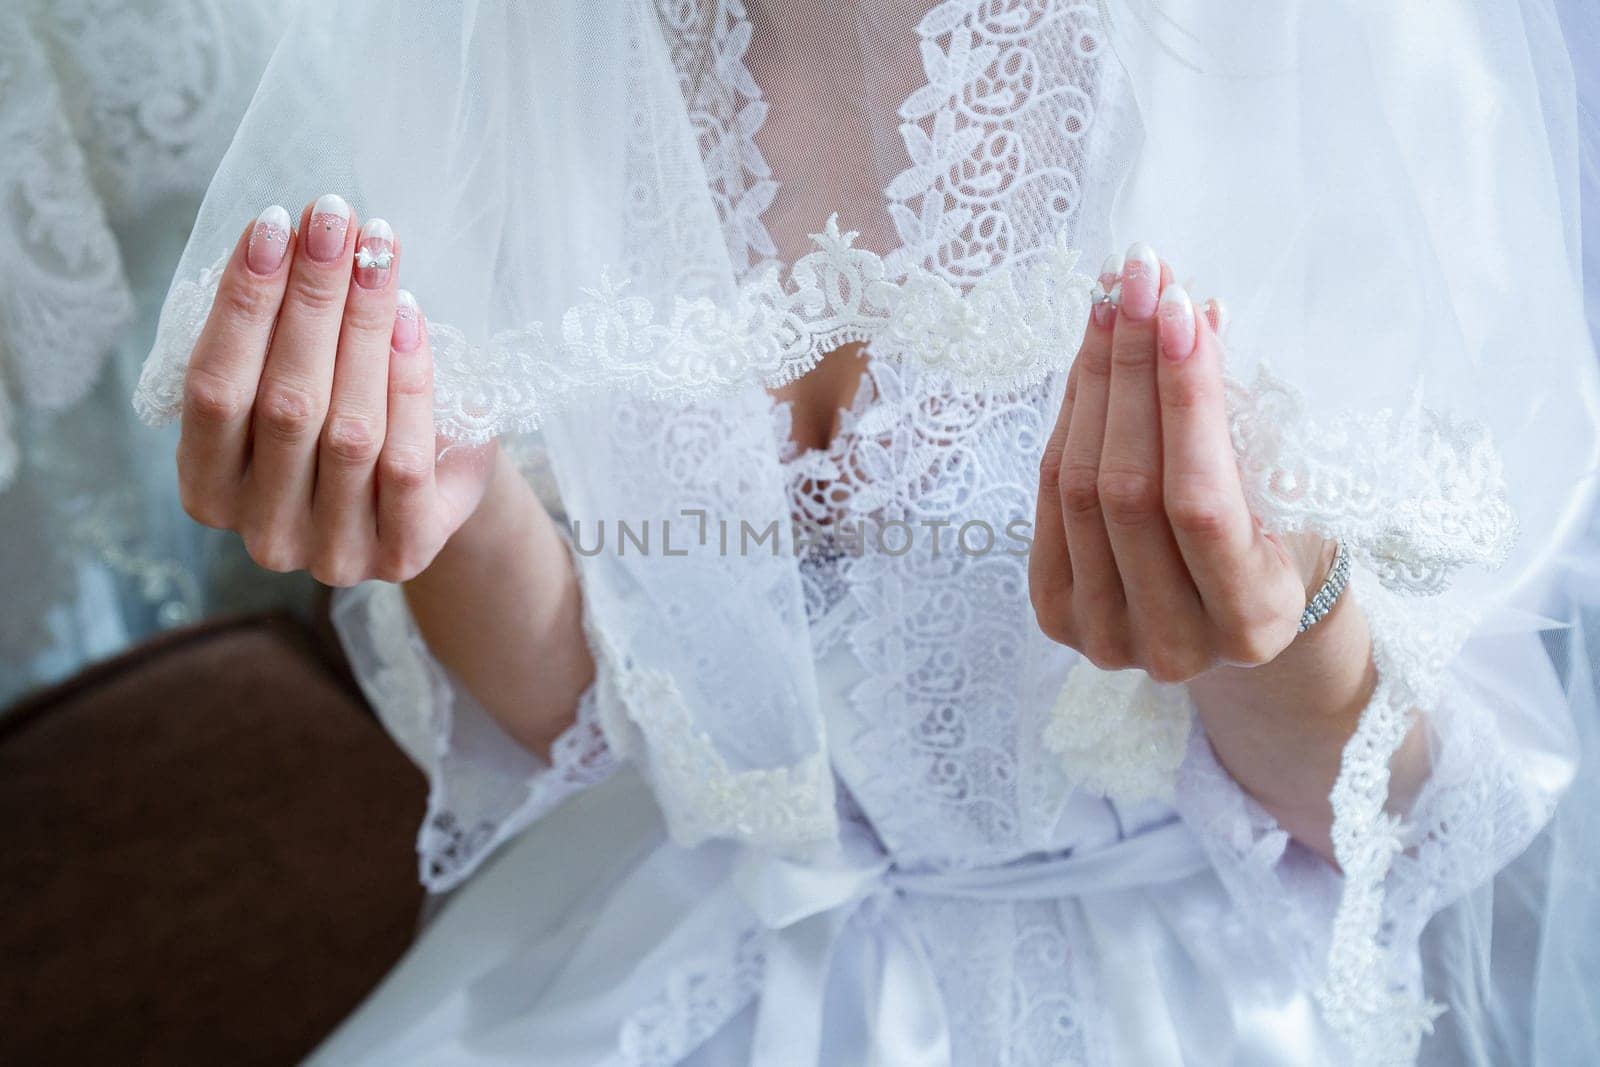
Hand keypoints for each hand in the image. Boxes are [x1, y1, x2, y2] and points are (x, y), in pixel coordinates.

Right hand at [177, 195, 495, 584]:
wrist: (435, 488)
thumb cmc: (350, 417)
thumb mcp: (300, 380)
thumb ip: (278, 338)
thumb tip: (295, 238)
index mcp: (209, 489)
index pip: (213, 389)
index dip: (242, 305)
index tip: (273, 224)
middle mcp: (263, 531)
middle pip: (284, 403)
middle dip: (309, 300)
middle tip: (333, 220)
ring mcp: (332, 551)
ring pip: (346, 430)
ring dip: (361, 327)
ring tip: (377, 251)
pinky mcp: (402, 554)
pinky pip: (403, 463)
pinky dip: (407, 385)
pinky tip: (408, 319)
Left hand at [1029, 242, 1332, 682]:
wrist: (1235, 617)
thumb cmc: (1280, 540)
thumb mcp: (1285, 490)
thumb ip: (1237, 421)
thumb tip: (1188, 315)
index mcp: (1252, 622)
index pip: (1201, 501)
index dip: (1185, 401)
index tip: (1180, 307)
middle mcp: (1173, 644)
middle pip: (1127, 488)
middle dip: (1133, 369)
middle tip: (1138, 279)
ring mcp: (1105, 636)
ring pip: (1080, 487)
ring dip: (1096, 378)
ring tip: (1114, 300)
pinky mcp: (1058, 614)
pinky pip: (1051, 499)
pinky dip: (1071, 418)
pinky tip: (1091, 357)